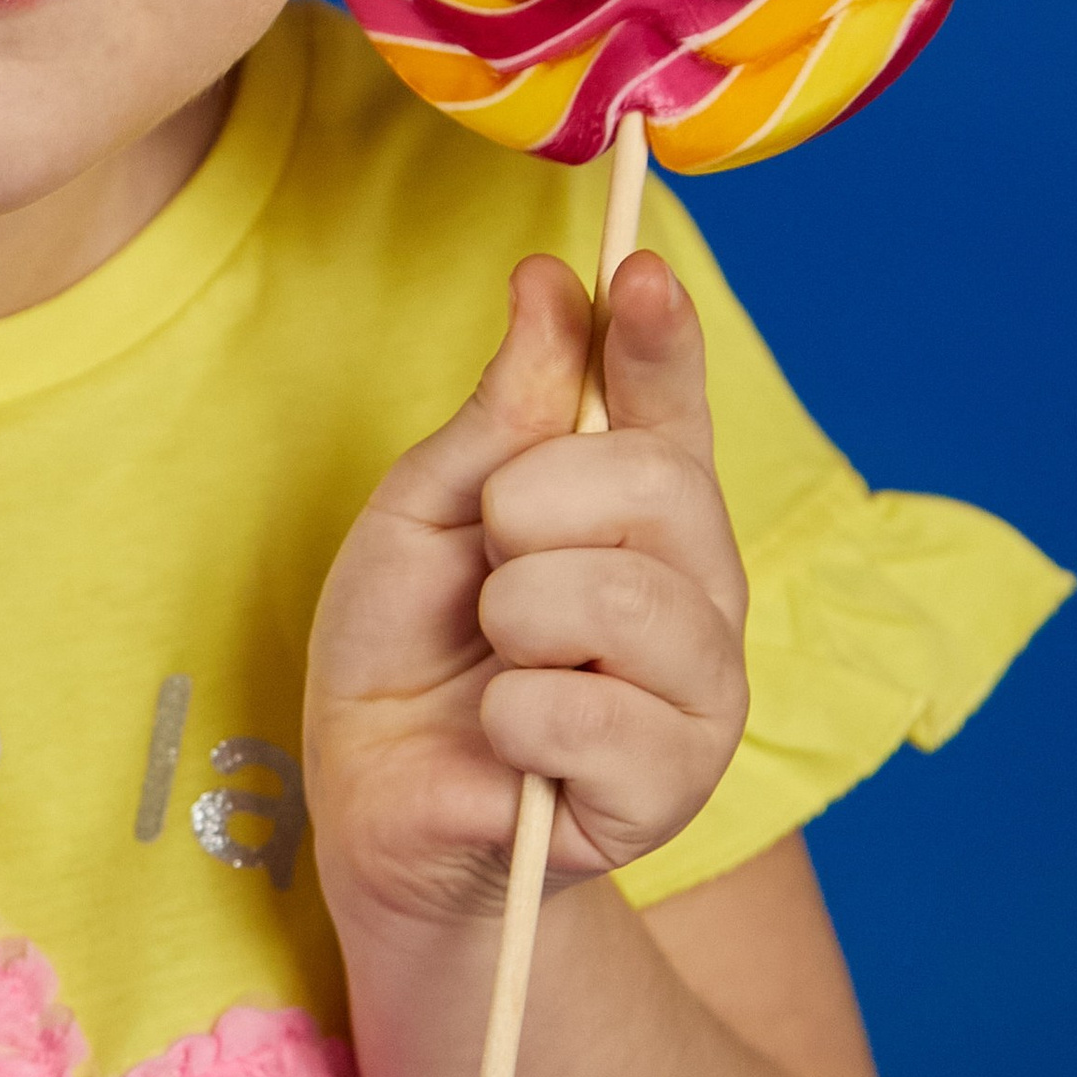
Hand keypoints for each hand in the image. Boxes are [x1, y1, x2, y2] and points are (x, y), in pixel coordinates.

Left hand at [305, 250, 748, 942]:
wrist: (377, 804)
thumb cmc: (403, 651)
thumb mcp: (423, 514)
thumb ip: (496, 416)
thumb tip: (549, 283)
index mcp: (638, 507)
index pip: (673, 400)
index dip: (661, 334)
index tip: (636, 272)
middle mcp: (695, 586)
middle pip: (658, 485)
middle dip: (532, 506)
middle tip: (487, 561)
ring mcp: (699, 689)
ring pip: (629, 600)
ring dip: (517, 617)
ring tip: (493, 658)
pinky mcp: (675, 786)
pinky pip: (593, 718)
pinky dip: (515, 720)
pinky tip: (504, 740)